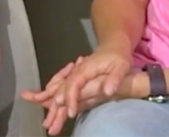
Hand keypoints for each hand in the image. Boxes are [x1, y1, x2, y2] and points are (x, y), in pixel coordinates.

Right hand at [22, 56, 139, 135]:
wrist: (113, 46)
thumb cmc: (118, 57)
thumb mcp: (122, 66)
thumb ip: (115, 78)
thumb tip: (108, 92)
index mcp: (86, 68)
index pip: (74, 84)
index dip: (71, 98)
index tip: (70, 113)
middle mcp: (77, 71)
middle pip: (63, 88)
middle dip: (56, 105)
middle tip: (49, 123)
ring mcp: (75, 73)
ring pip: (59, 88)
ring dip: (50, 101)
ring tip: (46, 118)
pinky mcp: (75, 77)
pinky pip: (61, 86)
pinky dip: (52, 94)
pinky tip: (47, 104)